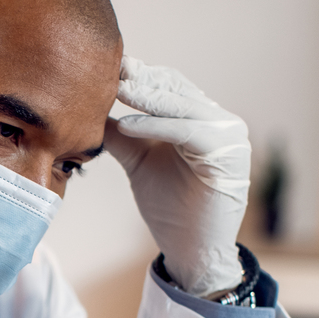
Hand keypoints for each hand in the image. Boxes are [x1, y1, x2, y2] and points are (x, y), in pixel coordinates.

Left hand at [103, 57, 250, 296]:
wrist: (191, 250)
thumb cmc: (169, 207)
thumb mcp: (139, 160)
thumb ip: (121, 134)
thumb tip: (89, 109)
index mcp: (202, 119)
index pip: (169, 85)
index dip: (140, 75)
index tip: (107, 67)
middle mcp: (220, 122)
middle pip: (177, 88)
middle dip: (142, 79)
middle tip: (109, 70)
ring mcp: (229, 136)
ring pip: (184, 105)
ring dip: (148, 97)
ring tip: (117, 90)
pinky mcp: (228, 155)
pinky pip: (189, 131)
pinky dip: (158, 126)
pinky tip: (128, 125)